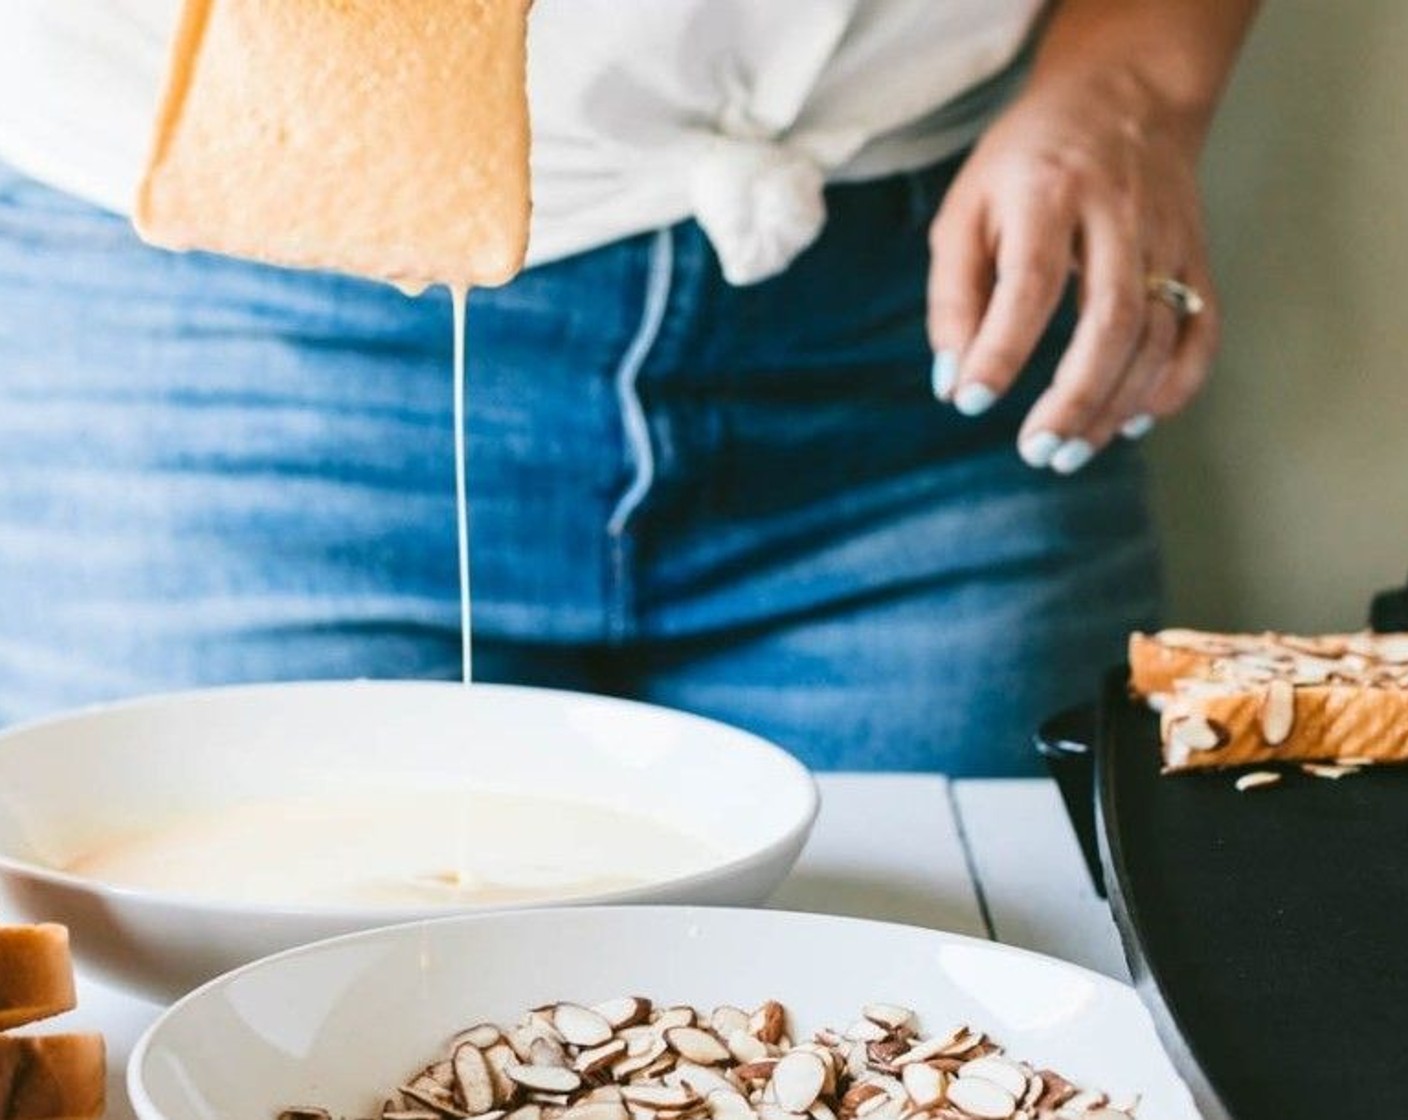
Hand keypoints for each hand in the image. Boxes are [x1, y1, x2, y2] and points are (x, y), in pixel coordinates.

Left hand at [927, 71, 1218, 472]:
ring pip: (1157, 334)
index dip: (1000, 349)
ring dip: (1116, 404)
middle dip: (1073, 396)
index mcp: (1047, 193)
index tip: (972, 403)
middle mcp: (1116, 215)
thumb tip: (952, 384)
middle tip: (1035, 451)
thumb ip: (953, 297)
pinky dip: (1176, 384)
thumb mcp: (966, 210)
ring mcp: (1166, 237)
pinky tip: (1136, 421)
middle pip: (1110, 318)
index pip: (1030, 282)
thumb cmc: (1025, 165)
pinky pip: (1202, 330)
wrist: (1123, 94)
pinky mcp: (1197, 256)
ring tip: (1070, 452)